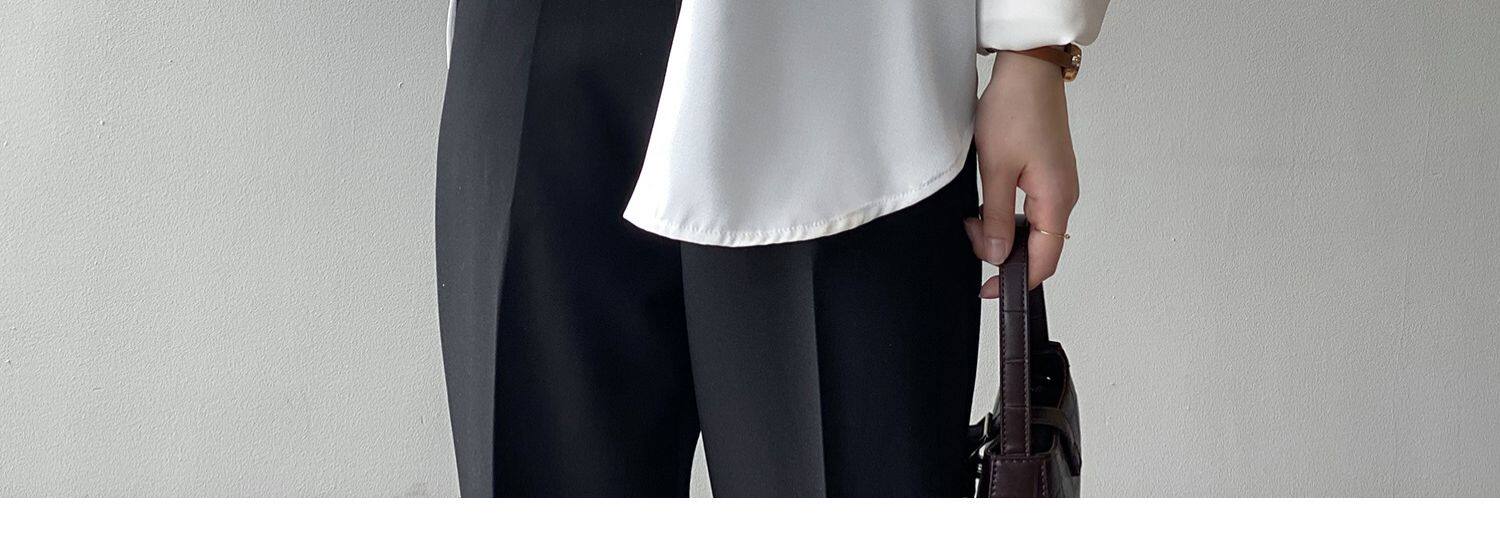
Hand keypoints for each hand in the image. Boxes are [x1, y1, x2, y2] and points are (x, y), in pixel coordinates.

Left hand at [965, 50, 1079, 294]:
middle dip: (1002, 251)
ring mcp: (1058, 184)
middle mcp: (1064, 196)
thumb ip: (996, 218)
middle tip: (970, 233)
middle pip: (1038, 247)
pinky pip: (1032, 209)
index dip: (1017, 280)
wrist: (1028, 72)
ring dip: (1002, 230)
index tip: (989, 288)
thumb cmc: (1015, 111)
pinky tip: (988, 203)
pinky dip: (1008, 214)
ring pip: (1032, 228)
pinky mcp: (1048, 173)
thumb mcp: (996, 170)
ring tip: (974, 216)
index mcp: (1057, 200)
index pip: (1045, 261)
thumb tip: (996, 255)